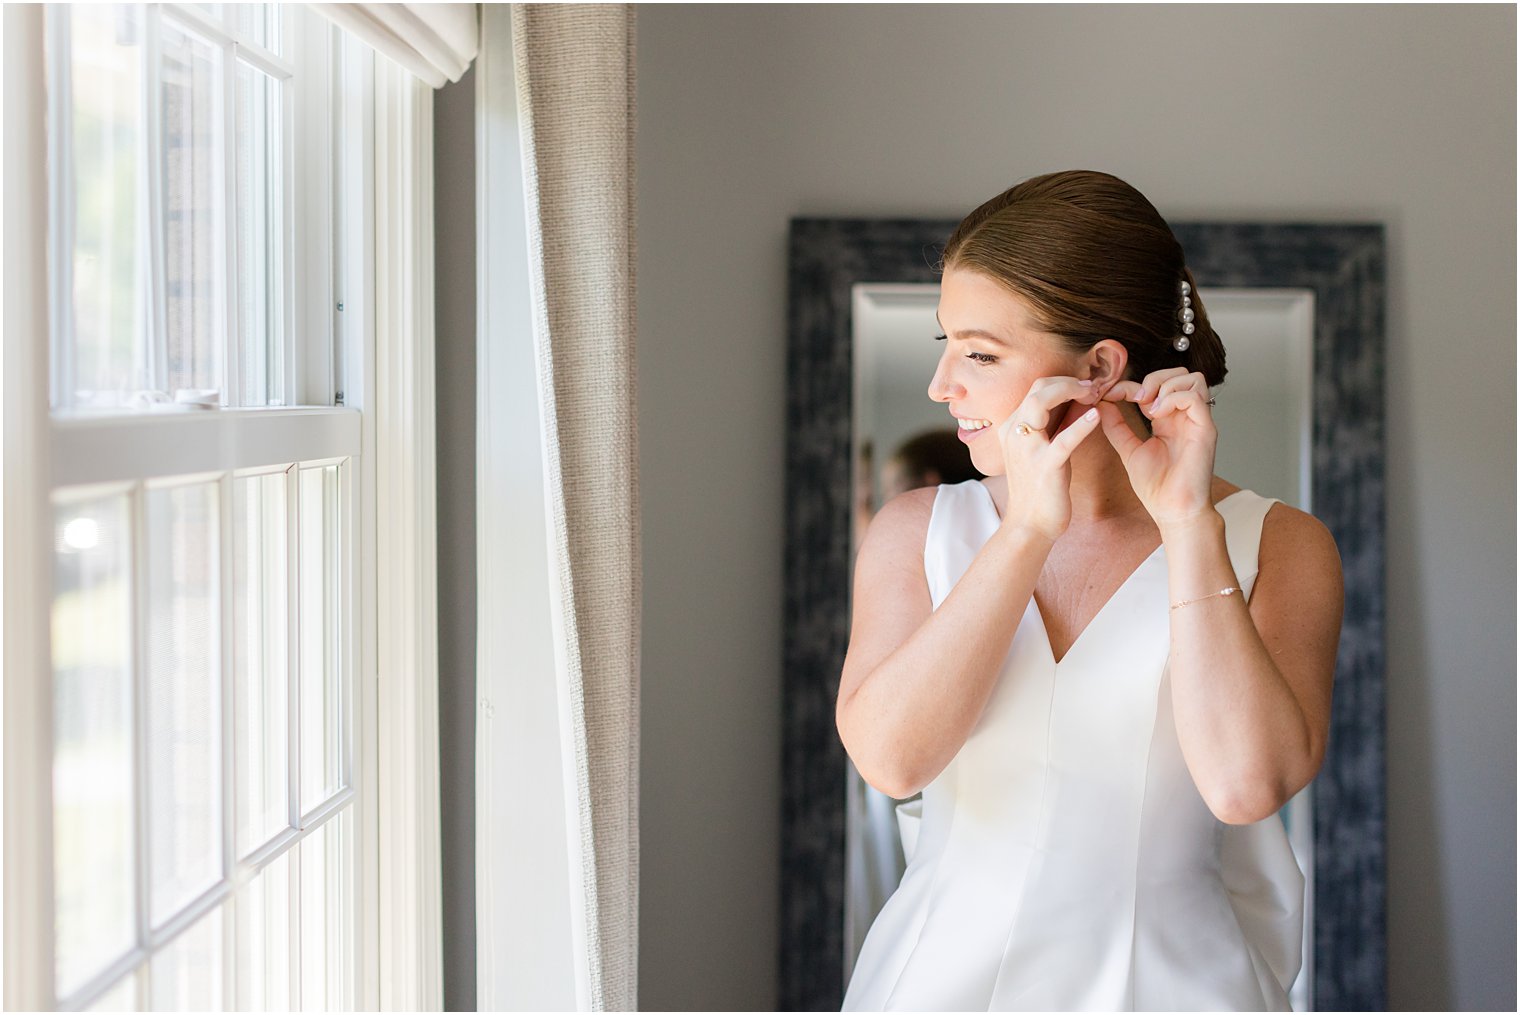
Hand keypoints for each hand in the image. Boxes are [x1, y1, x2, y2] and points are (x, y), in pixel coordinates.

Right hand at [996, 377, 1104, 540]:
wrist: (1028, 525)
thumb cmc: (1039, 488)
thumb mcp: (1045, 449)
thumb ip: (1059, 424)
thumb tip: (1081, 400)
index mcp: (1012, 427)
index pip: (1036, 389)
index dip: (1064, 382)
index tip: (1086, 388)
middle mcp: (1014, 433)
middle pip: (1038, 388)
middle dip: (1068, 382)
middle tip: (1093, 387)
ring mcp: (1027, 448)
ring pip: (1041, 403)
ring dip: (1070, 391)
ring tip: (1093, 394)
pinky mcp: (1044, 466)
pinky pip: (1063, 439)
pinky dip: (1081, 425)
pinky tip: (1097, 416)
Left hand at [1097, 368, 1217, 527]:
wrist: (1172, 511)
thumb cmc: (1156, 487)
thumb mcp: (1129, 449)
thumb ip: (1117, 426)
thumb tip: (1102, 403)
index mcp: (1170, 420)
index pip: (1158, 385)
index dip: (1132, 384)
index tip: (1110, 394)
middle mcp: (1186, 417)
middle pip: (1181, 373)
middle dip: (1154, 378)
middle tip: (1136, 398)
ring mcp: (1198, 422)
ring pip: (1192, 378)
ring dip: (1164, 386)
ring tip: (1148, 407)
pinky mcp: (1206, 430)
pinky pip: (1195, 397)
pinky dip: (1173, 398)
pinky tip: (1157, 415)